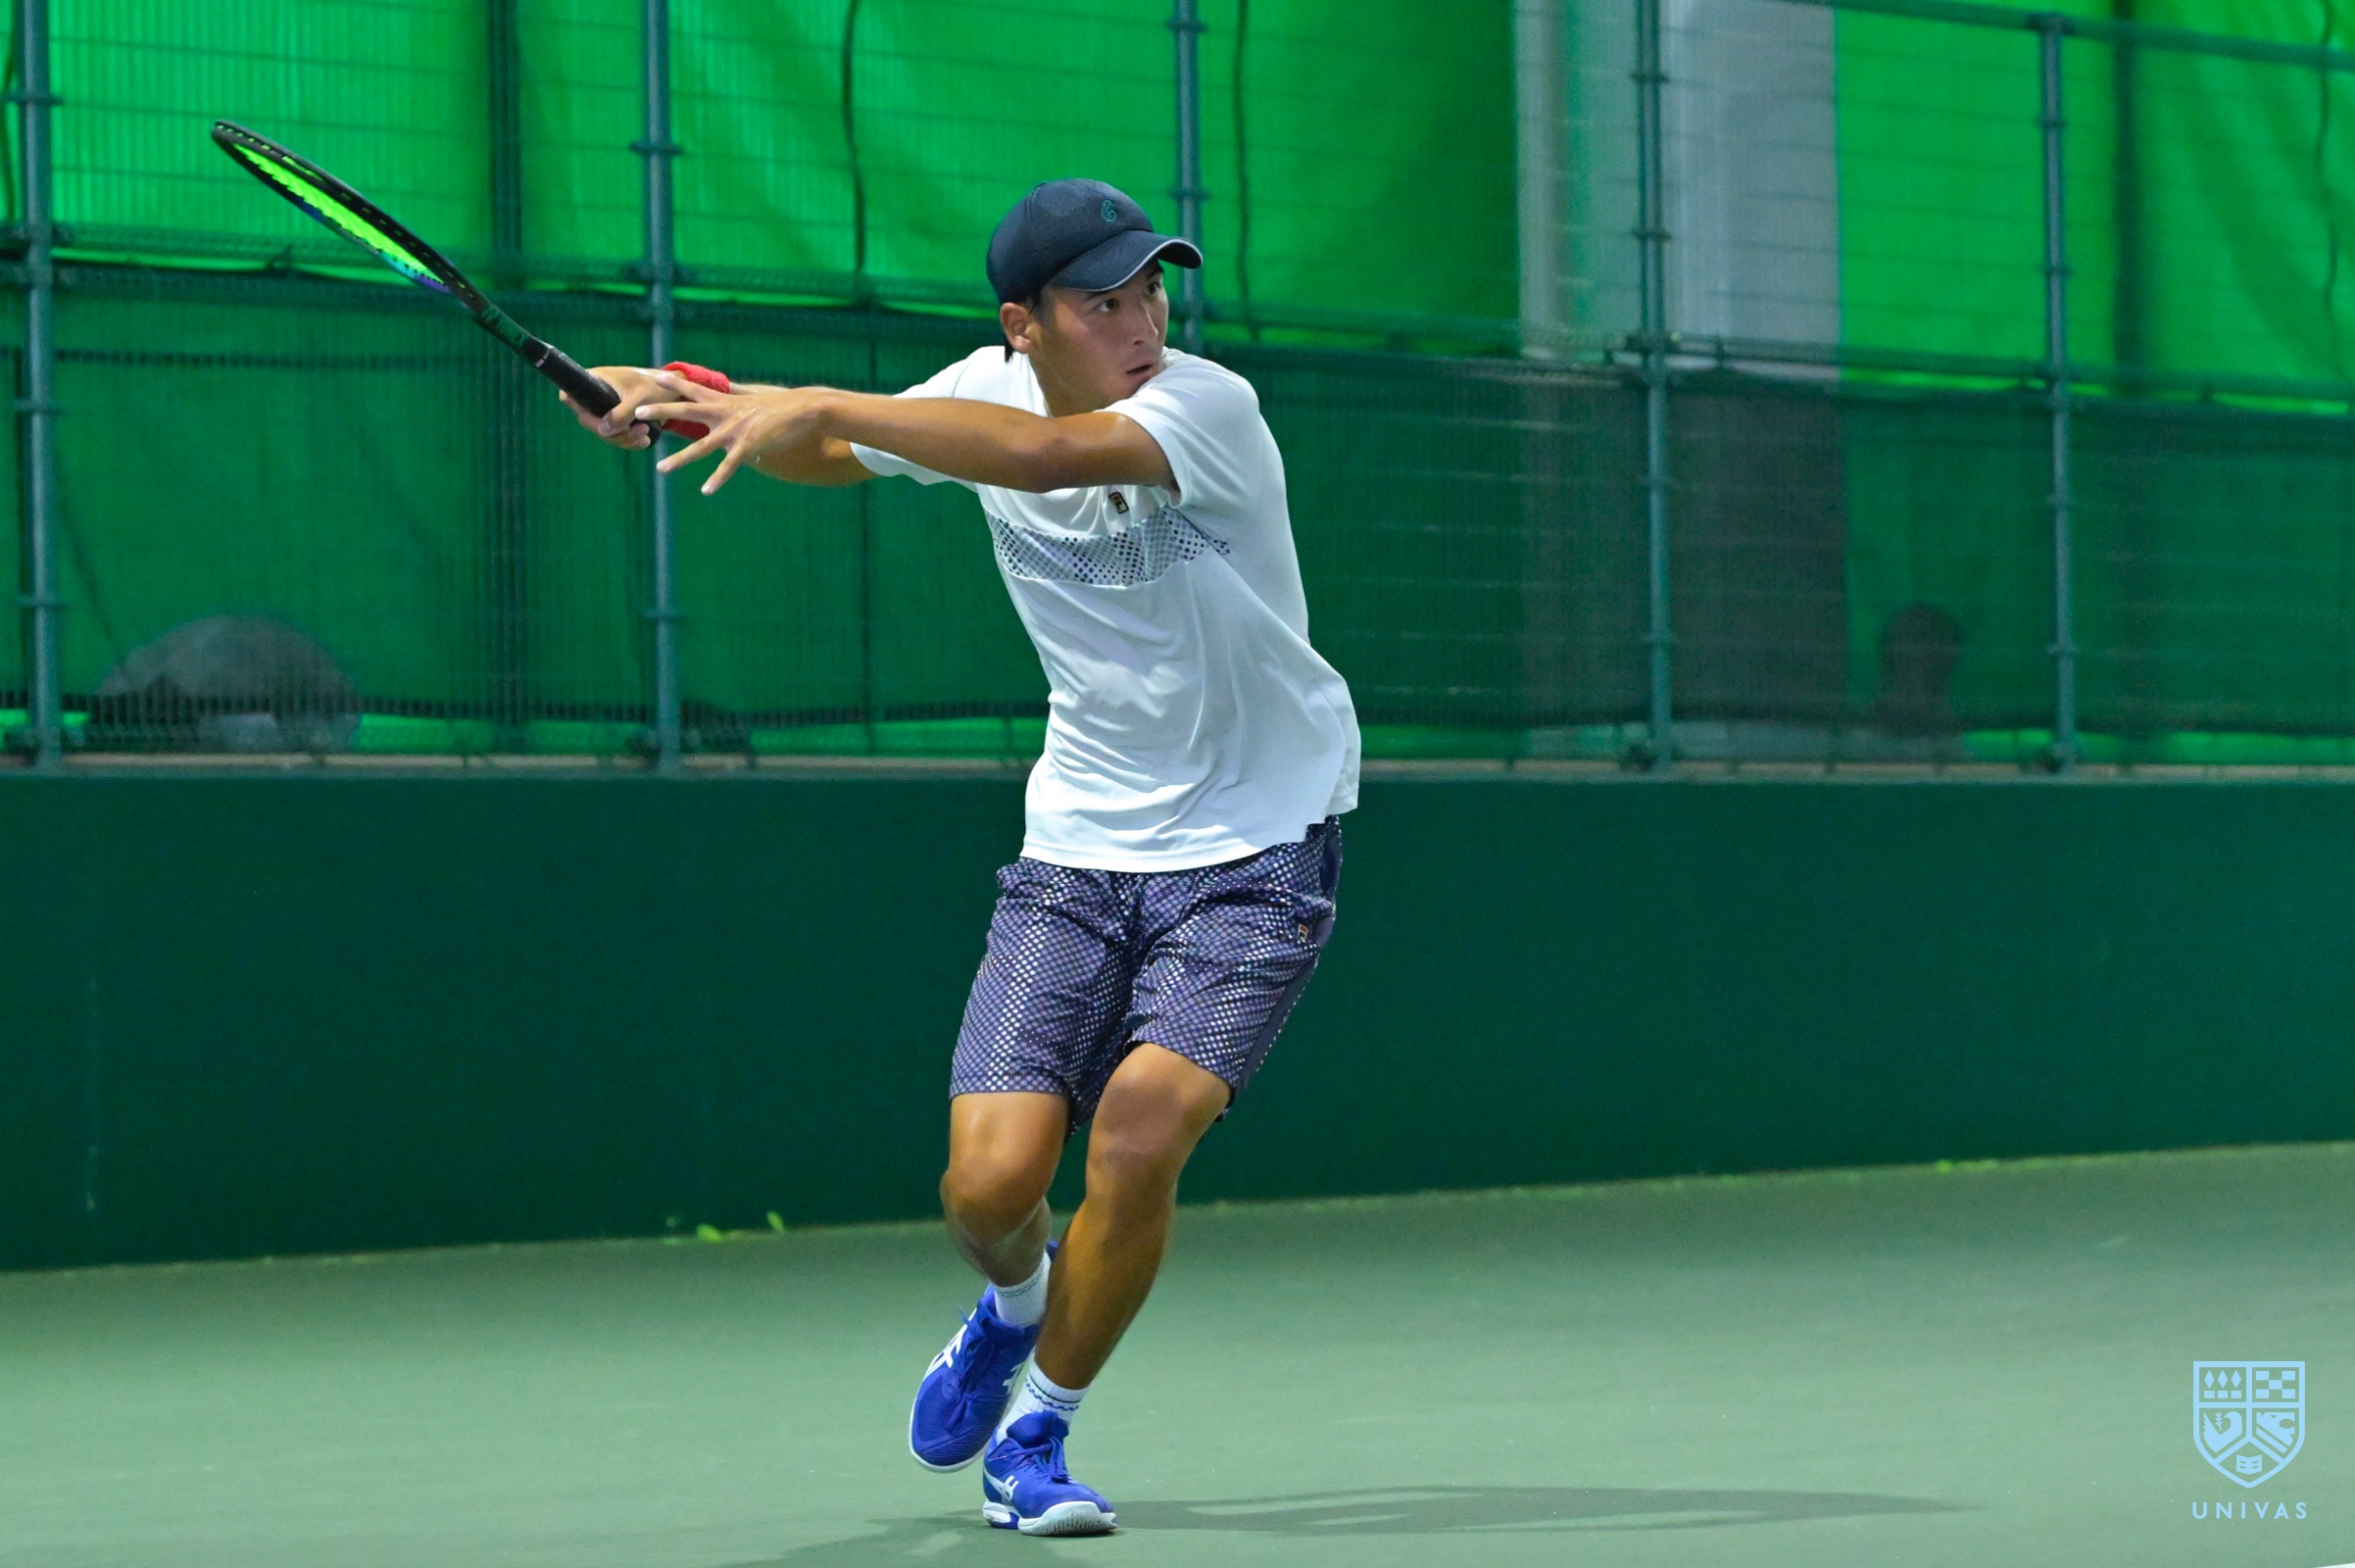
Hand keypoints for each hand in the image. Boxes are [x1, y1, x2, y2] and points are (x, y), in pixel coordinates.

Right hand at [561, 366, 667, 449]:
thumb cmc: (655, 386)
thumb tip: (603, 431)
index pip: (569, 395)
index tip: (596, 419)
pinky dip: (629, 442)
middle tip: (639, 431)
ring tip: (646, 436)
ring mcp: (605, 409)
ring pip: (604, 433)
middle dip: (613, 433)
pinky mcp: (617, 420)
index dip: (575, 407)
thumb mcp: (639, 399)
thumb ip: (621, 414)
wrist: (673, 390)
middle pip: (590, 422)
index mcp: (595, 382)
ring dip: (624, 439)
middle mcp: (595, 396)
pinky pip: (616, 437)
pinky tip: (645, 441)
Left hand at [635, 374, 838, 494]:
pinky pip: (729, 465)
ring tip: (661, 468)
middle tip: (637, 411)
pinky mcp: (749, 445)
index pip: (695, 389)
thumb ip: (741, 398)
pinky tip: (706, 490)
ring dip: (680, 458)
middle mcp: (726, 413)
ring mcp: (735, 430)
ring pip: (701, 446)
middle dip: (661, 411)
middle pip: (687, 410)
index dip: (674, 383)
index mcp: (727, 402)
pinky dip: (717, 478)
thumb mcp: (756, 399)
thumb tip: (735, 392)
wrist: (805, 409)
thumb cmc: (782, 406)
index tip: (653, 376)